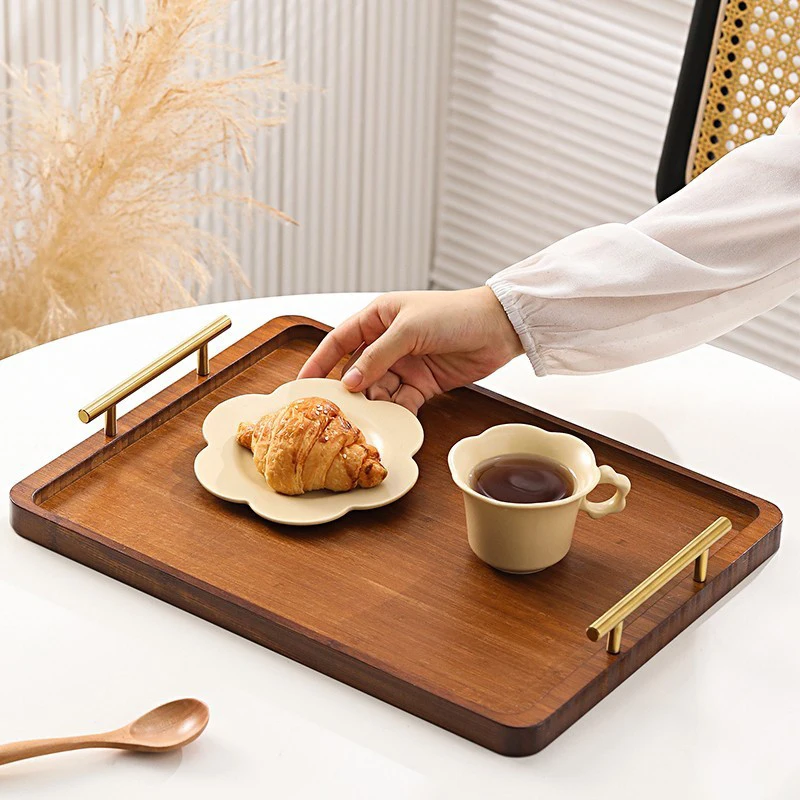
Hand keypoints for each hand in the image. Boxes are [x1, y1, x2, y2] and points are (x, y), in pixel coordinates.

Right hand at [297, 287, 523, 412]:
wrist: (499, 328)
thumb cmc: (454, 314)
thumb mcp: (408, 330)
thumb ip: (377, 356)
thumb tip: (350, 382)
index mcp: (378, 317)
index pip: (339, 340)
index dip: (319, 361)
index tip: (303, 383)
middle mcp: (388, 341)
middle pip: (357, 371)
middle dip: (349, 391)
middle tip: (337, 412)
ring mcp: (405, 364)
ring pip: (378, 390)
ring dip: (373, 405)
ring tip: (366, 420)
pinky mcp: (423, 383)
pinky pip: (401, 401)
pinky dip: (395, 412)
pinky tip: (390, 421)